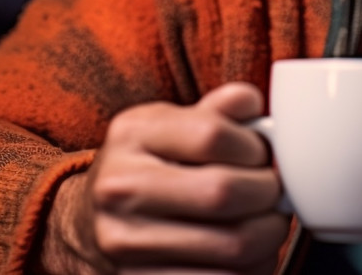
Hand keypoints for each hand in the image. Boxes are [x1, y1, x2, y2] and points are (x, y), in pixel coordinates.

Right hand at [40, 82, 289, 273]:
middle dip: (268, 194)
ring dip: (267, 237)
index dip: (254, 147)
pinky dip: (250, 270)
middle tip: (273, 193)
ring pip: (231, 245)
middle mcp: (121, 187)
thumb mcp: (170, 125)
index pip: (213, 134)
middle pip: (223, 192)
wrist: (88, 224)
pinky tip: (247, 256)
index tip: (262, 156)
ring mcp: (125, 240)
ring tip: (265, 224)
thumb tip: (253, 103)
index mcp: (132, 134)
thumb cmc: (147, 167)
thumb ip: (217, 111)